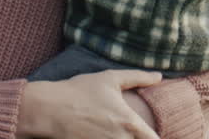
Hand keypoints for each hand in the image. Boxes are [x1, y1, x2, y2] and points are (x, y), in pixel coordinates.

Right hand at [17, 69, 161, 138]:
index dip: (155, 137)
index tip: (150, 133)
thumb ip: (138, 77)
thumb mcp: (110, 78)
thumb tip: (159, 76)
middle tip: (127, 130)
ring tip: (113, 130)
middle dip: (137, 138)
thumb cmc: (79, 91)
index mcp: (129, 122)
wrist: (49, 109)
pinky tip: (102, 135)